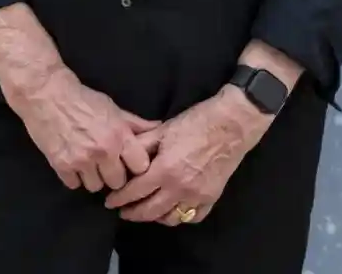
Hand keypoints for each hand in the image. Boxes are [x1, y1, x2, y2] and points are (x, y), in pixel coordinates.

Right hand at [10, 68, 159, 191]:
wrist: (48, 95)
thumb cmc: (84, 99)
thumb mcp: (114, 108)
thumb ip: (135, 124)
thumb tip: (158, 128)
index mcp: (119, 135)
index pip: (140, 167)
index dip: (136, 166)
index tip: (130, 163)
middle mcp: (103, 151)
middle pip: (118, 182)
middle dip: (114, 175)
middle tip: (108, 165)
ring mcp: (81, 161)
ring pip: (95, 187)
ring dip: (94, 178)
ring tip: (90, 164)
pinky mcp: (61, 166)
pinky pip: (74, 185)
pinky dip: (75, 177)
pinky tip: (74, 164)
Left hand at [104, 87, 268, 223]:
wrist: (231, 123)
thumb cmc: (197, 122)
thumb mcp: (164, 129)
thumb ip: (143, 144)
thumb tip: (123, 156)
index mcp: (165, 170)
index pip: (135, 192)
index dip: (119, 198)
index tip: (110, 201)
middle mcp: (179, 188)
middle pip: (149, 211)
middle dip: (132, 213)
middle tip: (122, 211)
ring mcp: (197, 196)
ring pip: (170, 218)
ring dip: (154, 217)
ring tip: (146, 211)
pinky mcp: (211, 198)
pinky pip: (192, 217)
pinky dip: (180, 216)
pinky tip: (172, 210)